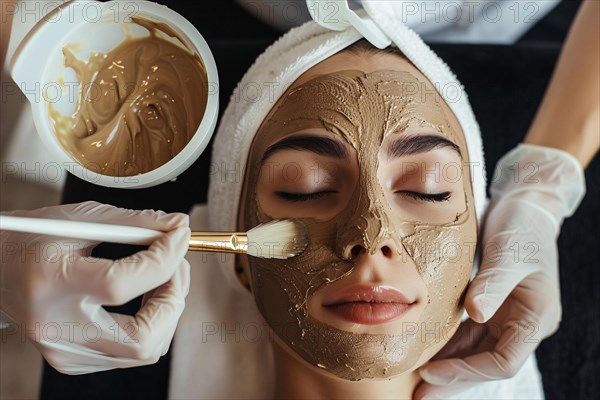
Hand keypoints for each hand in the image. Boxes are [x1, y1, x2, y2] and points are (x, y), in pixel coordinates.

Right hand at [0, 201, 190, 374]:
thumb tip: (178, 225)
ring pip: (146, 350)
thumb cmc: (34, 240)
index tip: (179, 236)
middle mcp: (55, 326)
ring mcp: (64, 351)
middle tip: (176, 264)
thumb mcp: (81, 220)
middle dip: (173, 299)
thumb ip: (134, 222)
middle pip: (142, 339)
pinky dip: (152, 322)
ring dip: (168, 310)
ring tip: (162, 275)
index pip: (122, 284)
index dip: (164, 260)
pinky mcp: (73, 360)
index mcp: (50, 282)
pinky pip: (132, 352)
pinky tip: (145, 294)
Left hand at [415, 144, 585, 397]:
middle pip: (486, 364)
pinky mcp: (491, 308)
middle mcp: (522, 324)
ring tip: (416, 381)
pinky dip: (447, 344)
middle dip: (453, 381)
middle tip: (420, 396)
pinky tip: (424, 350)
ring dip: (447, 366)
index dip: (467, 371)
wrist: (524, 208)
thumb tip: (476, 314)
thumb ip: (493, 283)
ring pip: (475, 353)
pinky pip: (468, 334)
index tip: (432, 372)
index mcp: (536, 317)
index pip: (502, 360)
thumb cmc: (522, 228)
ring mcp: (506, 318)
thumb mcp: (509, 252)